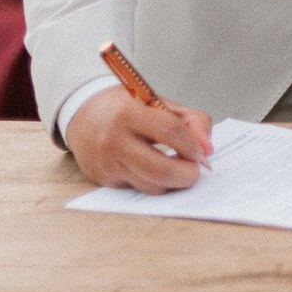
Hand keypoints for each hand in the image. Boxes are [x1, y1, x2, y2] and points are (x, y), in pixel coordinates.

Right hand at [66, 87, 214, 193]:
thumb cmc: (127, 107)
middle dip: (187, 174)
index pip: (170, 131)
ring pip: (151, 185)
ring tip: (178, 169)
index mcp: (129, 112)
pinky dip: (153, 183)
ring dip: (172, 182)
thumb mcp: (159, 102)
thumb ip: (191, 121)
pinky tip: (155, 169)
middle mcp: (114, 140)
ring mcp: (107, 163)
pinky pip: (138, 188)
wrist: (84, 115)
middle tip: (196, 170)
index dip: (192, 144)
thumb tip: (208, 150)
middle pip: (160, 169)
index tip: (201, 151)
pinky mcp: (103, 179)